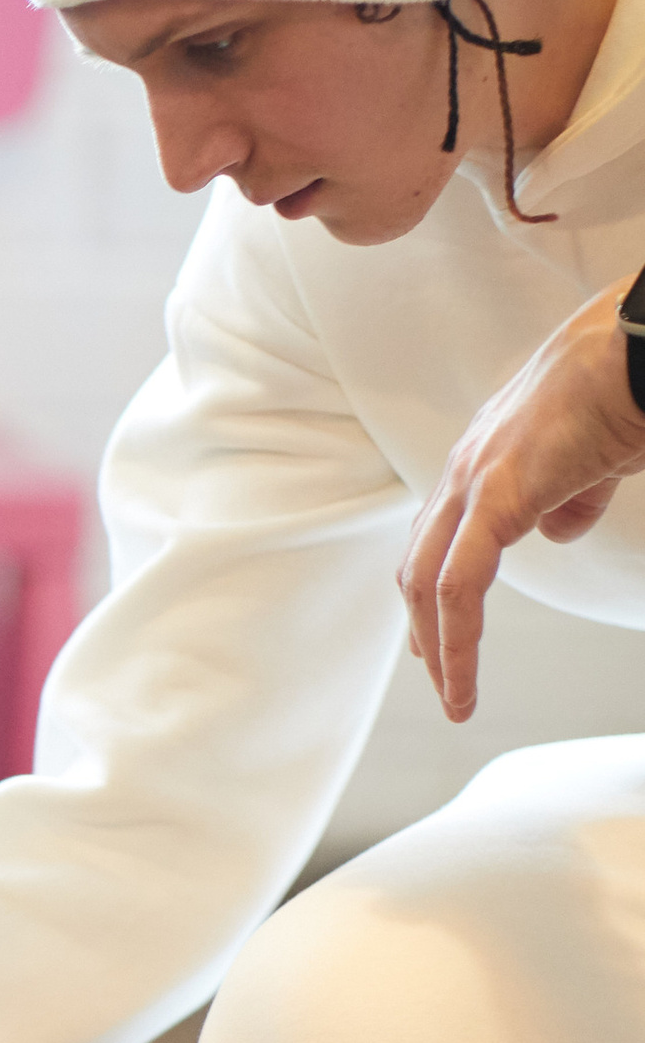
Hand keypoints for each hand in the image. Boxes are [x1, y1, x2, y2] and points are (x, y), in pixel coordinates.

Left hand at [401, 288, 644, 718]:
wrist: (641, 345)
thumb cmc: (629, 386)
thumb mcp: (596, 456)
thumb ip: (571, 497)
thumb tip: (556, 533)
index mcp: (488, 455)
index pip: (440, 533)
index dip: (431, 586)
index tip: (433, 634)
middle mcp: (468, 465)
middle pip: (421, 561)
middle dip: (423, 624)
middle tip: (433, 674)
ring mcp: (475, 477)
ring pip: (428, 582)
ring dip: (437, 645)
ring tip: (453, 697)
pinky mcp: (496, 495)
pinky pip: (458, 586)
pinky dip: (454, 641)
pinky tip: (461, 682)